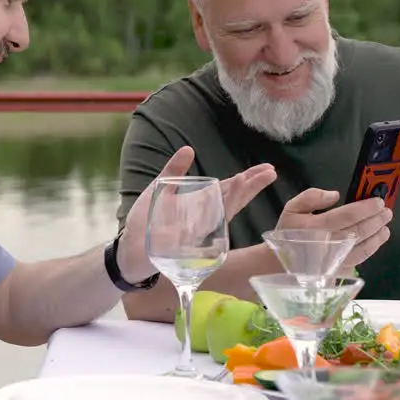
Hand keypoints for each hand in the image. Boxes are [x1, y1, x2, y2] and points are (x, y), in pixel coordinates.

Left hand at [118, 146, 276, 280]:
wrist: (128, 249)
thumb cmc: (146, 222)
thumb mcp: (160, 190)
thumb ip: (174, 170)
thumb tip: (188, 149)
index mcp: (199, 205)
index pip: (228, 190)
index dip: (247, 181)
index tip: (267, 169)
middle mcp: (202, 219)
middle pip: (231, 201)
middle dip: (249, 187)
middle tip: (270, 172)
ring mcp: (194, 232)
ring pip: (219, 214)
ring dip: (232, 197)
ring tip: (246, 180)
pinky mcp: (182, 244)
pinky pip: (198, 230)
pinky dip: (208, 218)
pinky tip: (217, 206)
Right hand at [275, 189, 392, 270]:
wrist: (279, 265)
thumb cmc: (288, 235)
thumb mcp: (292, 209)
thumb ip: (311, 197)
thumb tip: (334, 195)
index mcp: (316, 227)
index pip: (348, 215)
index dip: (366, 207)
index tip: (378, 201)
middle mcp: (329, 244)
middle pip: (360, 230)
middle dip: (376, 220)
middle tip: (386, 212)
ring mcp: (335, 260)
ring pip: (364, 247)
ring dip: (378, 235)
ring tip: (385, 226)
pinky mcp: (339, 270)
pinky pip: (360, 259)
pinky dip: (372, 248)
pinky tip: (377, 239)